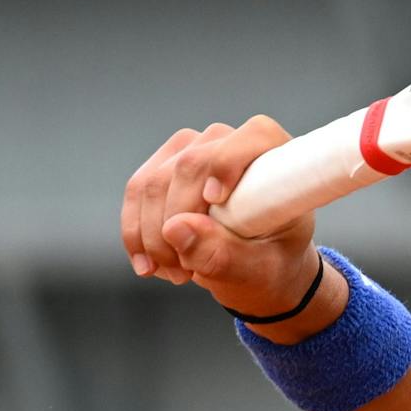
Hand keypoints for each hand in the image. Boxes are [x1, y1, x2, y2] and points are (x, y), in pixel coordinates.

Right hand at [119, 117, 323, 316]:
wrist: (254, 264)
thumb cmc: (269, 261)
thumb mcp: (256, 270)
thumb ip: (222, 253)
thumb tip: (175, 228)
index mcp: (274, 159)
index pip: (254, 137)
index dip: (228, 163)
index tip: (215, 200)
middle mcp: (230, 143)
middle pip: (188, 167)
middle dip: (177, 224)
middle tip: (186, 272)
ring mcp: (191, 148)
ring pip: (153, 182)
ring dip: (153, 237)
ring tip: (176, 273)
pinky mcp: (162, 163)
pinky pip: (136, 192)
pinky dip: (137, 233)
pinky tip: (152, 265)